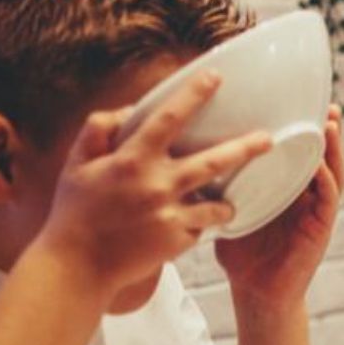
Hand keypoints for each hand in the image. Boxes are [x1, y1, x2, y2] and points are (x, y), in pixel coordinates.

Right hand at [33, 71, 272, 300]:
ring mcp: (170, 215)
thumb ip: (100, 131)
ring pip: (218, 203)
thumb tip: (131, 111)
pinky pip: (201, 226)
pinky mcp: (178, 241)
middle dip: (246, 148)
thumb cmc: (75, 212)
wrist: (77, 266)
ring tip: (228, 201)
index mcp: (131, 161)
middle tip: (268, 138)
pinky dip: (199, 223)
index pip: (168, 119)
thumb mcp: (77, 164)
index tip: (214, 77)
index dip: (193, 95)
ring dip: (225, 202)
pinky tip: (188, 226)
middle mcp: (156, 185)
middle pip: (214, 161)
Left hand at [216, 105, 343, 309]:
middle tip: (326, 106)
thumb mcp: (231, 210)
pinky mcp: (320, 230)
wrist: (255, 293)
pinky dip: (327, 181)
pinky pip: (328, 200)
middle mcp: (307, 196)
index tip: (301, 102)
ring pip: (333, 173)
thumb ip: (222, 186)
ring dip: (333, 150)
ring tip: (329, 126)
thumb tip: (188, 156)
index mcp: (288, 189)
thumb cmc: (242, 254)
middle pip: (323, 157)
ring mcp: (317, 212)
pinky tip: (320, 166)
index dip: (304, 129)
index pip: (300, 153)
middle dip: (326, 131)